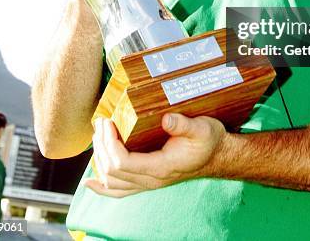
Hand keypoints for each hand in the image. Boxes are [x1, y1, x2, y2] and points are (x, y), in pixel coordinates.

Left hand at [85, 114, 226, 197]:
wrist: (217, 156)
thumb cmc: (209, 140)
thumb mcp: (201, 127)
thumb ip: (183, 124)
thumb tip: (165, 118)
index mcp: (161, 167)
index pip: (122, 163)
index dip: (109, 143)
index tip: (108, 122)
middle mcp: (151, 180)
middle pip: (112, 172)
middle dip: (101, 146)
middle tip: (101, 123)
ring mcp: (148, 183)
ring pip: (112, 182)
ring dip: (99, 160)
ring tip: (98, 136)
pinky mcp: (147, 181)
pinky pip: (119, 191)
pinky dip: (102, 187)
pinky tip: (91, 182)